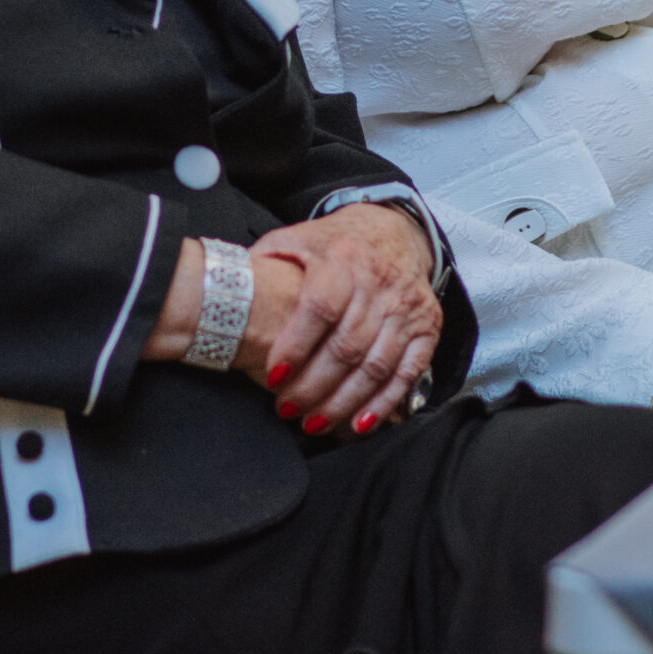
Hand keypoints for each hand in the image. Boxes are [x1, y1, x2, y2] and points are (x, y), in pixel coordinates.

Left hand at [248, 204, 440, 438]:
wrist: (394, 230)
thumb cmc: (335, 243)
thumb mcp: (296, 239)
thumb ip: (264, 261)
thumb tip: (226, 288)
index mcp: (340, 258)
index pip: (318, 308)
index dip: (295, 346)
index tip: (273, 377)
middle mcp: (377, 282)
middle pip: (346, 345)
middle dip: (314, 386)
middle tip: (288, 410)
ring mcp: (405, 306)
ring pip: (375, 364)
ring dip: (344, 402)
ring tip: (315, 423)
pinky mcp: (426, 325)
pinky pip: (407, 371)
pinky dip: (386, 401)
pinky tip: (360, 422)